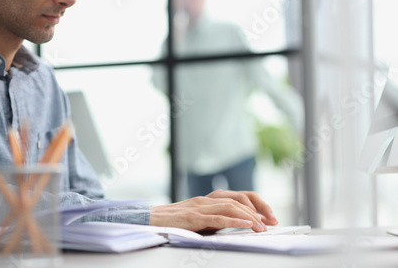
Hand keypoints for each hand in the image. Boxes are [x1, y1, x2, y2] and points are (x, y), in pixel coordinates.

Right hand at [149, 190, 277, 231]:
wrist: (152, 220)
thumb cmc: (174, 222)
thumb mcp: (200, 219)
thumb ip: (216, 219)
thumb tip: (238, 226)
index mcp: (210, 199)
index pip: (240, 196)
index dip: (258, 205)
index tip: (271, 217)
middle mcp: (207, 199)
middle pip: (240, 198)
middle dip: (260, 210)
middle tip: (273, 222)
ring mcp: (201, 206)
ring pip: (232, 206)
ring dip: (251, 217)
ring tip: (263, 227)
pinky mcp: (194, 216)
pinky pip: (218, 217)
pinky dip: (235, 220)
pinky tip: (246, 224)